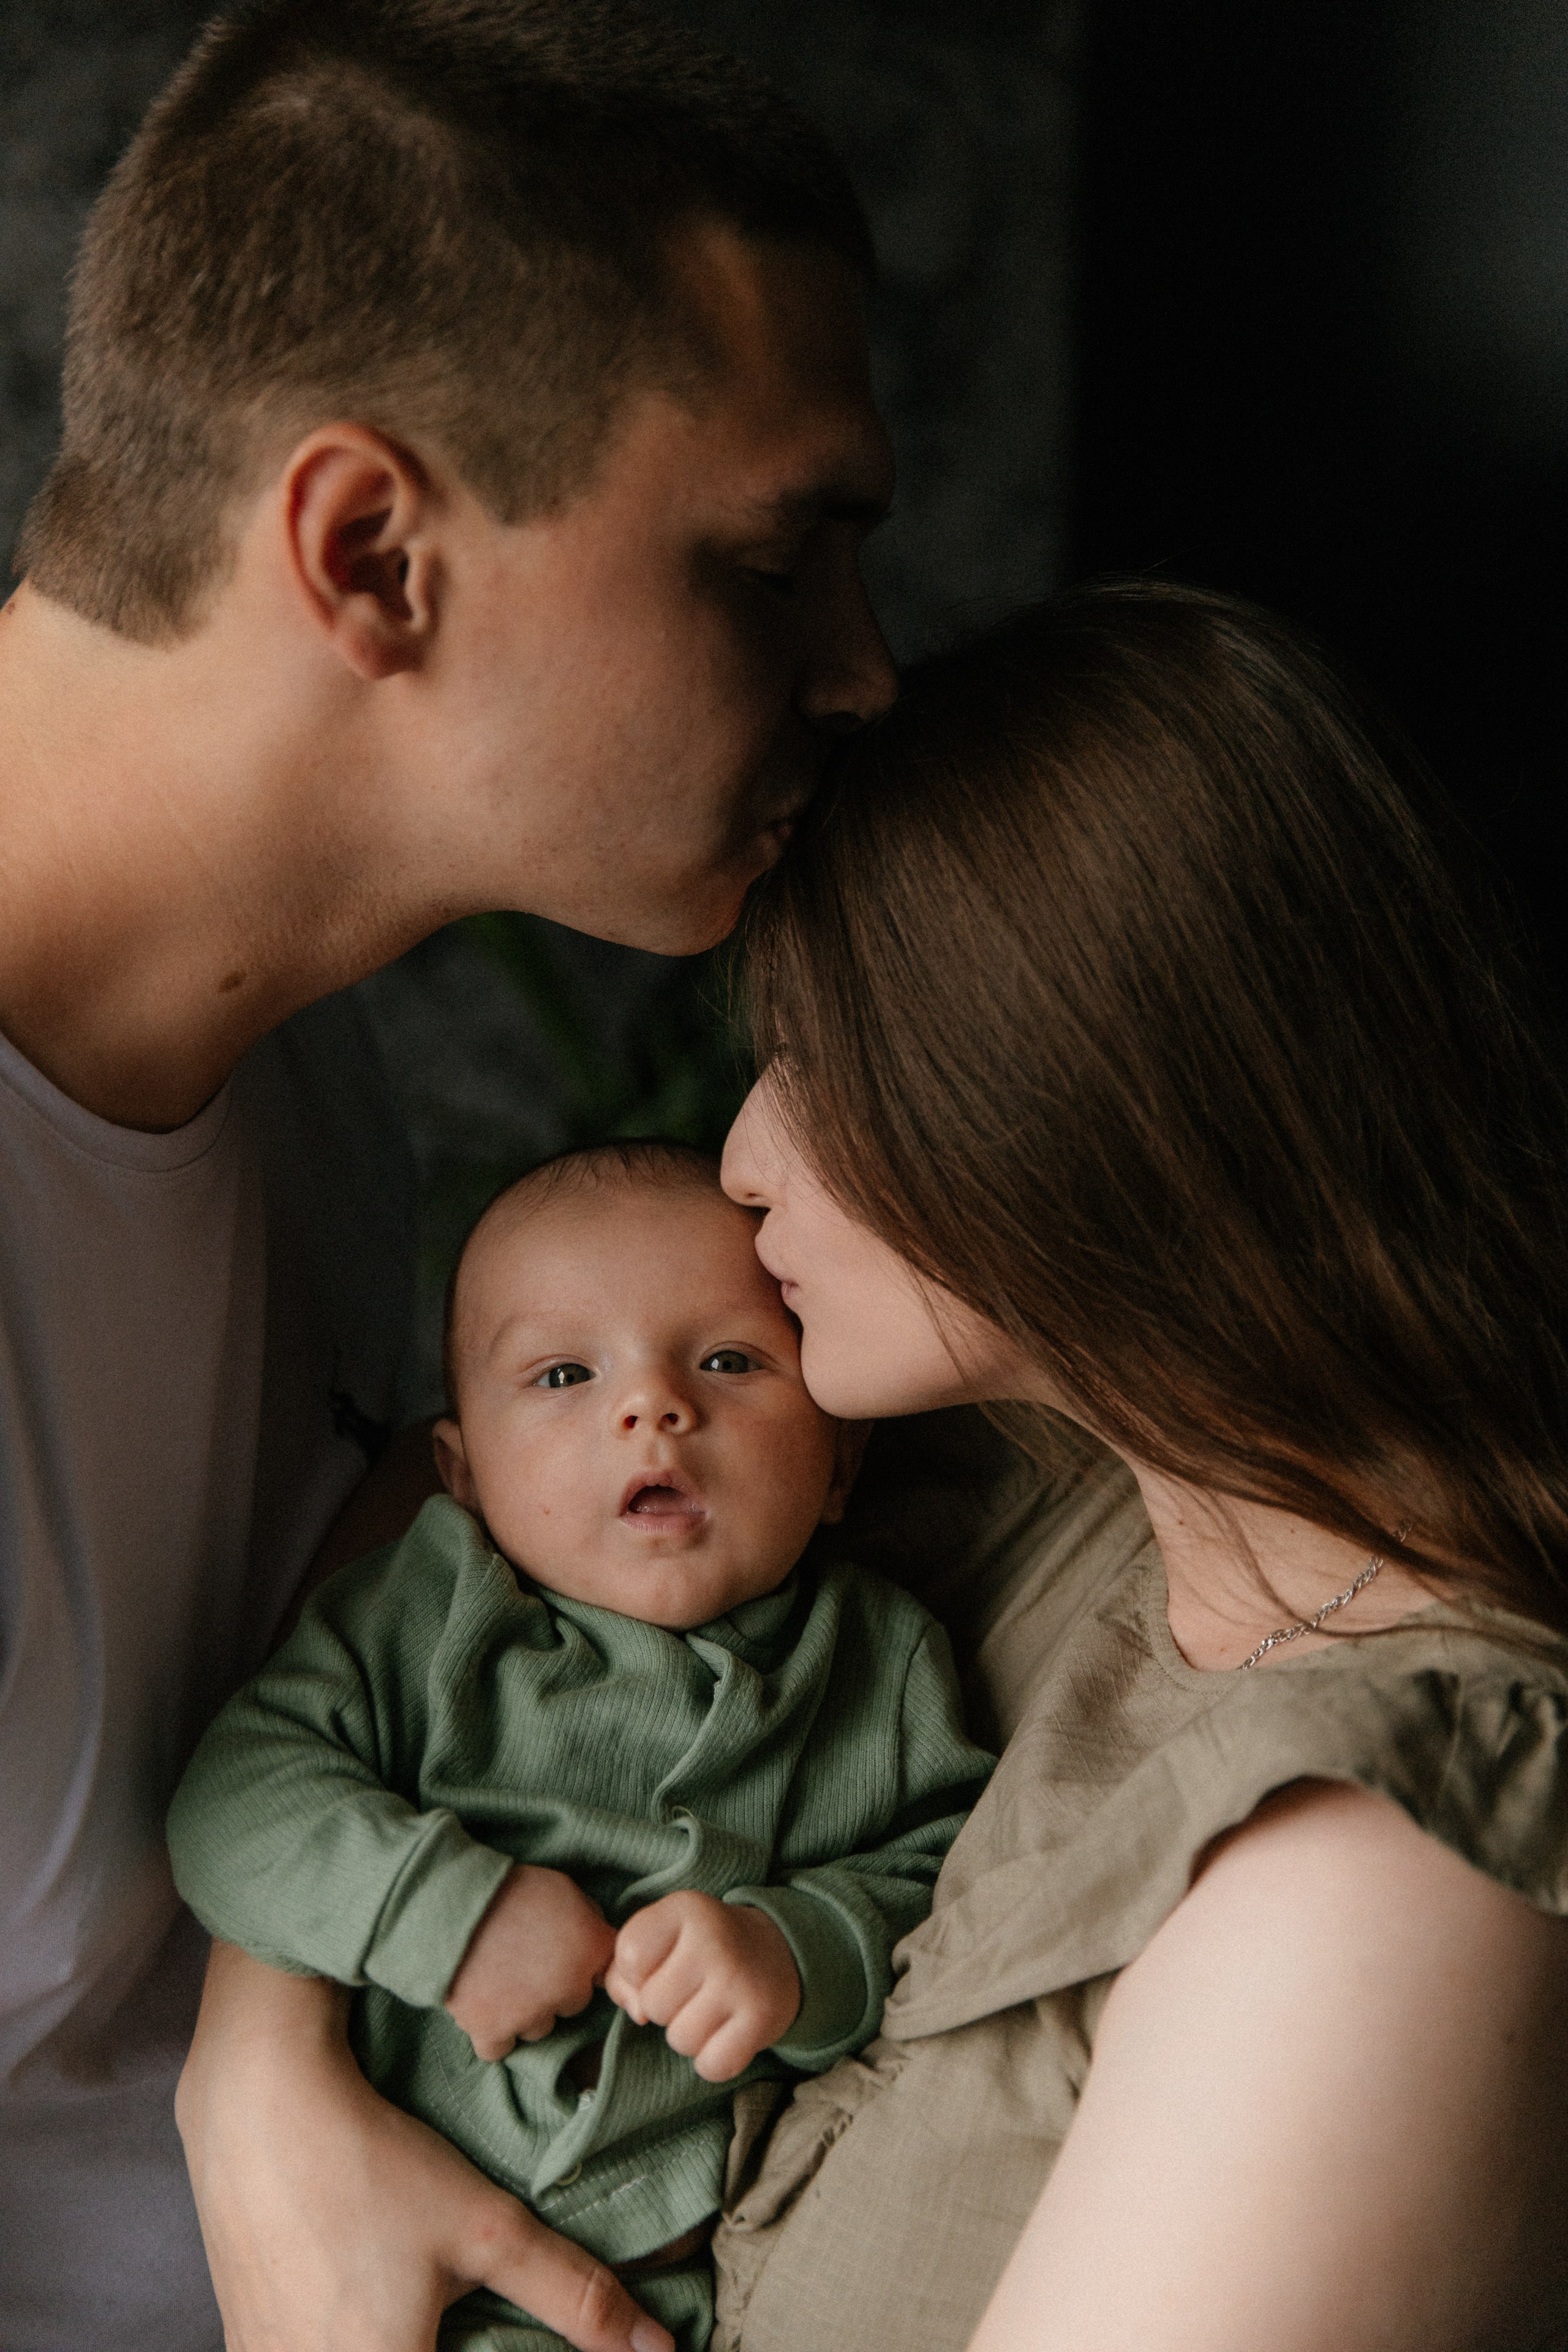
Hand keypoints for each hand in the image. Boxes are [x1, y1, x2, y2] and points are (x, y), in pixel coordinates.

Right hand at [177, 1942, 672, 2351]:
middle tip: (468, 2315)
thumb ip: (575, 2297)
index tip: (507, 2334)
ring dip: (409, 2338)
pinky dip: (355, 2335)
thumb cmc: (373, 2166)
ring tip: (426, 2307)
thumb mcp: (487, 2229)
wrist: (256, 2107)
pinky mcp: (247, 2341)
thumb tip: (655, 2347)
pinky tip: (371, 2298)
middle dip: (461, 2345)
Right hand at [445, 1864, 616, 2060]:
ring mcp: (531, 2015)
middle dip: (556, 1986)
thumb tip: (596, 1936)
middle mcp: (569, 1990)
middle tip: (528, 1961)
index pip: (607, 1971)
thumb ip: (588, 1918)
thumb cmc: (511, 1890)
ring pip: (539, 2027)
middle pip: (573, 2002)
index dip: (585, 1962)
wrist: (453, 1904)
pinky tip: (485, 2009)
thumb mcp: (562, 1888)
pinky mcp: (493, 2031)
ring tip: (501, 1979)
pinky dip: (493, 2034)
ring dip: (525, 2011)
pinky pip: (500, 2049)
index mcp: (591, 1950)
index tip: (566, 1953)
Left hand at [603, 1892, 800, 2081]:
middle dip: (666, 2007)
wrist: (778, 1952)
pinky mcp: (761, 2018)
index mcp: (685, 1908)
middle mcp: (714, 1939)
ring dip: (690, 2034)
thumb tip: (637, 2014)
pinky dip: (715, 2060)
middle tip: (695, 1988)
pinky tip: (728, 2032)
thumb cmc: (704, 1949)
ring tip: (712, 2008)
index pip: (630, 1956)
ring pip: (680, 2039)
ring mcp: (739, 1980)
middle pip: (652, 2005)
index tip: (663, 1964)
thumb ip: (626, 1970)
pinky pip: (711, 2066)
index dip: (637, 1973)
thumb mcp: (664, 1938)